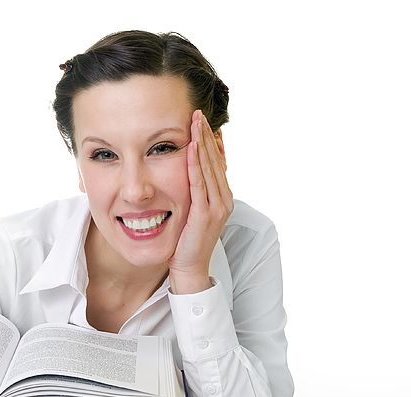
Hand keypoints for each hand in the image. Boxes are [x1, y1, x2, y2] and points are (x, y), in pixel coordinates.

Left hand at [168, 109, 233, 282]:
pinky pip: (199, 183)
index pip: (217, 163)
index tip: (204, 122)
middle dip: (207, 135)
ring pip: (209, 167)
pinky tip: (191, 147)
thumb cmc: (186, 243)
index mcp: (222, 198)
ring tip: (196, 122)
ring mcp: (217, 206)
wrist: (189, 268)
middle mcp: (224, 199)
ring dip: (202, 142)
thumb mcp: (192, 213)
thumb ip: (194, 195)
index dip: (211, 141)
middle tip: (199, 113)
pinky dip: (195, 164)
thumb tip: (187, 178)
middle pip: (215, 160)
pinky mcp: (205, 214)